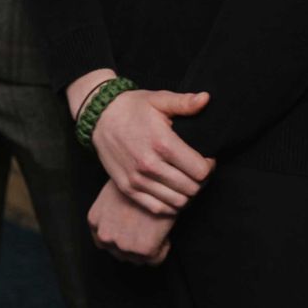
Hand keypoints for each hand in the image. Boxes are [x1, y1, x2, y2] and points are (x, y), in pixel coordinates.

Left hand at [87, 180, 174, 265]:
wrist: (153, 176)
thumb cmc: (134, 179)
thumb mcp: (111, 194)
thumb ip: (109, 213)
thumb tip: (121, 225)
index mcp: (94, 222)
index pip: (105, 242)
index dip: (122, 236)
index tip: (133, 230)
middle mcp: (104, 236)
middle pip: (121, 253)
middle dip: (134, 245)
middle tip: (147, 231)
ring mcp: (123, 245)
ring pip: (138, 259)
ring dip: (148, 248)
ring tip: (155, 230)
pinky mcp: (144, 249)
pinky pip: (156, 259)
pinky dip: (163, 249)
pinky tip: (164, 233)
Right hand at [89, 87, 214, 215]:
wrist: (99, 116)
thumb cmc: (132, 107)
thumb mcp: (158, 99)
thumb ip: (184, 102)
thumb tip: (206, 99)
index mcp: (162, 143)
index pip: (201, 171)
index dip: (208, 166)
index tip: (205, 159)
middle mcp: (150, 165)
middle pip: (192, 188)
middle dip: (200, 180)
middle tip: (195, 170)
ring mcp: (137, 179)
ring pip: (178, 201)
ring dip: (186, 193)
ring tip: (184, 179)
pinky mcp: (127, 188)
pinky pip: (158, 208)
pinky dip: (170, 204)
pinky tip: (170, 190)